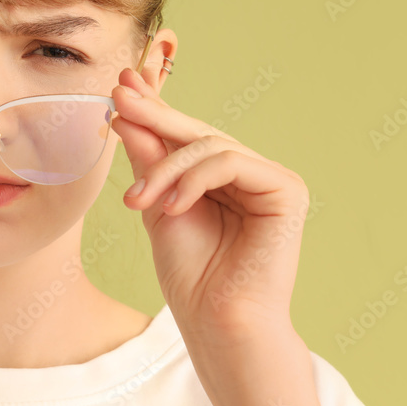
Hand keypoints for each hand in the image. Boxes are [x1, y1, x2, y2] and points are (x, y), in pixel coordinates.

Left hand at [110, 67, 310, 340]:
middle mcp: (249, 173)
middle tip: (119, 97)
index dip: (155, 107)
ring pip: (209, 146)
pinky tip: (171, 206)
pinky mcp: (287, 190)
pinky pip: (232, 162)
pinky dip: (194, 179)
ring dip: (164, 169)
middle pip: (198, 132)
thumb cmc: (190, 273)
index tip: (121, 84)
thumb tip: (126, 111)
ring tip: (136, 201)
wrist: (215, 321)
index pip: (185, 134)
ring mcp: (270, 180)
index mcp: (221, 177)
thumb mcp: (156, 205)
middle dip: (155, 114)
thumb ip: (148, 160)